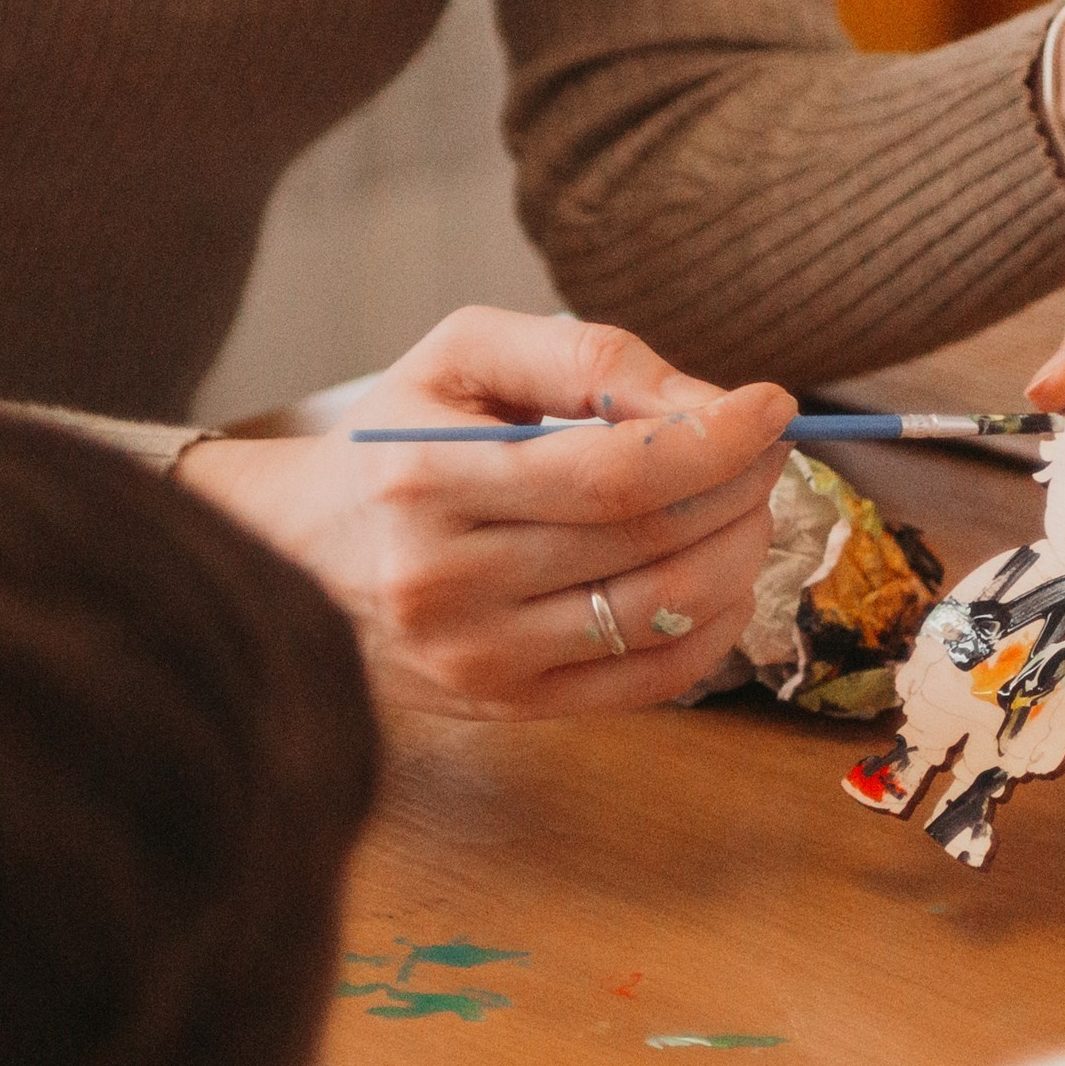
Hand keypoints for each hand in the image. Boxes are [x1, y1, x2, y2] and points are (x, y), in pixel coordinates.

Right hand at [177, 308, 793, 719]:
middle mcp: (447, 583)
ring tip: (746, 507)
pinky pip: (651, 680)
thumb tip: (703, 402)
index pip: (612, 474)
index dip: (713, 441)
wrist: (293, 558)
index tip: (770, 406)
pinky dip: (714, 627)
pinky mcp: (508, 709)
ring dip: (739, 555)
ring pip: (662, 615)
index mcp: (426, 482)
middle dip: (739, 489)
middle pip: (648, 544)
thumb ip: (582, 356)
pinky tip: (721, 577)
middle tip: (763, 451)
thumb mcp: (461, 357)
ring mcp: (478, 661)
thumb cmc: (391, 445)